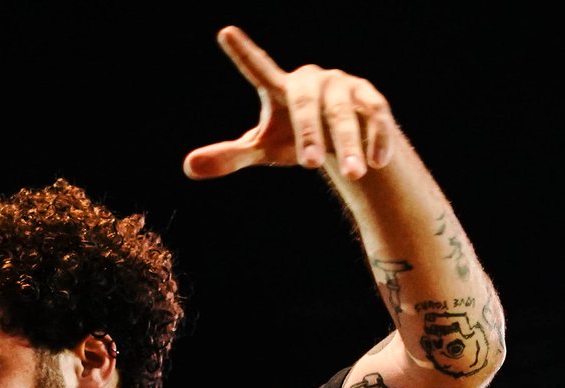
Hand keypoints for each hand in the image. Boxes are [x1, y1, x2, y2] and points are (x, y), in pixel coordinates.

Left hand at [183, 26, 395, 181]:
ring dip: (348, 145)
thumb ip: (229, 156)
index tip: (226, 34)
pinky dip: (376, 139)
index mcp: (281, 88)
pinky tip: (377, 163)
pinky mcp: (372, 99)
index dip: (243, 53)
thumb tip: (188, 167)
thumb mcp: (262, 149)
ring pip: (344, 114)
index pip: (259, 69)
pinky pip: (376, 116)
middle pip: (307, 105)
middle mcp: (311, 81)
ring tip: (353, 176)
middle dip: (310, 135)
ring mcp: (343, 87)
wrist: (342, 138)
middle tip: (309, 166)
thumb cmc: (294, 138)